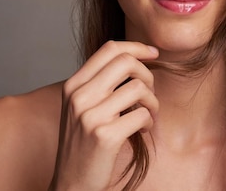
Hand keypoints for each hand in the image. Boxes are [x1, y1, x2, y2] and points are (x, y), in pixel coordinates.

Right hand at [49, 41, 158, 190]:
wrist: (71, 183)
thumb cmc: (83, 143)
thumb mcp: (82, 106)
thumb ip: (100, 82)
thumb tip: (135, 58)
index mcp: (73, 85)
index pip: (110, 48)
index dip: (137, 47)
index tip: (154, 54)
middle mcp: (79, 96)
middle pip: (126, 62)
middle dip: (147, 74)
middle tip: (149, 93)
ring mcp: (90, 115)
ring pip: (139, 88)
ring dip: (152, 102)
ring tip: (147, 115)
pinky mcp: (104, 136)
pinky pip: (142, 115)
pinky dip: (149, 122)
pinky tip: (141, 131)